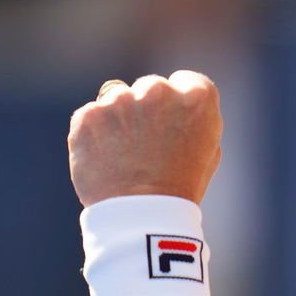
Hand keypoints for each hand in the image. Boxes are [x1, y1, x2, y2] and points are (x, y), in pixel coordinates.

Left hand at [69, 71, 222, 205]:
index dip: (179, 104)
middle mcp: (158, 91)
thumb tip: (178, 104)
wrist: (141, 213)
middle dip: (148, 110)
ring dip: (121, 120)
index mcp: (196, 98)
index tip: (173, 125)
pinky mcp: (88, 115)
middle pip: (151, 88)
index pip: (185, 81)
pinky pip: (92, 116)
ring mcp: (120, 101)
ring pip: (118, 100)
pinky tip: (106, 158)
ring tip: (126, 156)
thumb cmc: (181, 186)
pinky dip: (96, 134)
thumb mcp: (208, 149)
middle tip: (148, 145)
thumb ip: (195, 118)